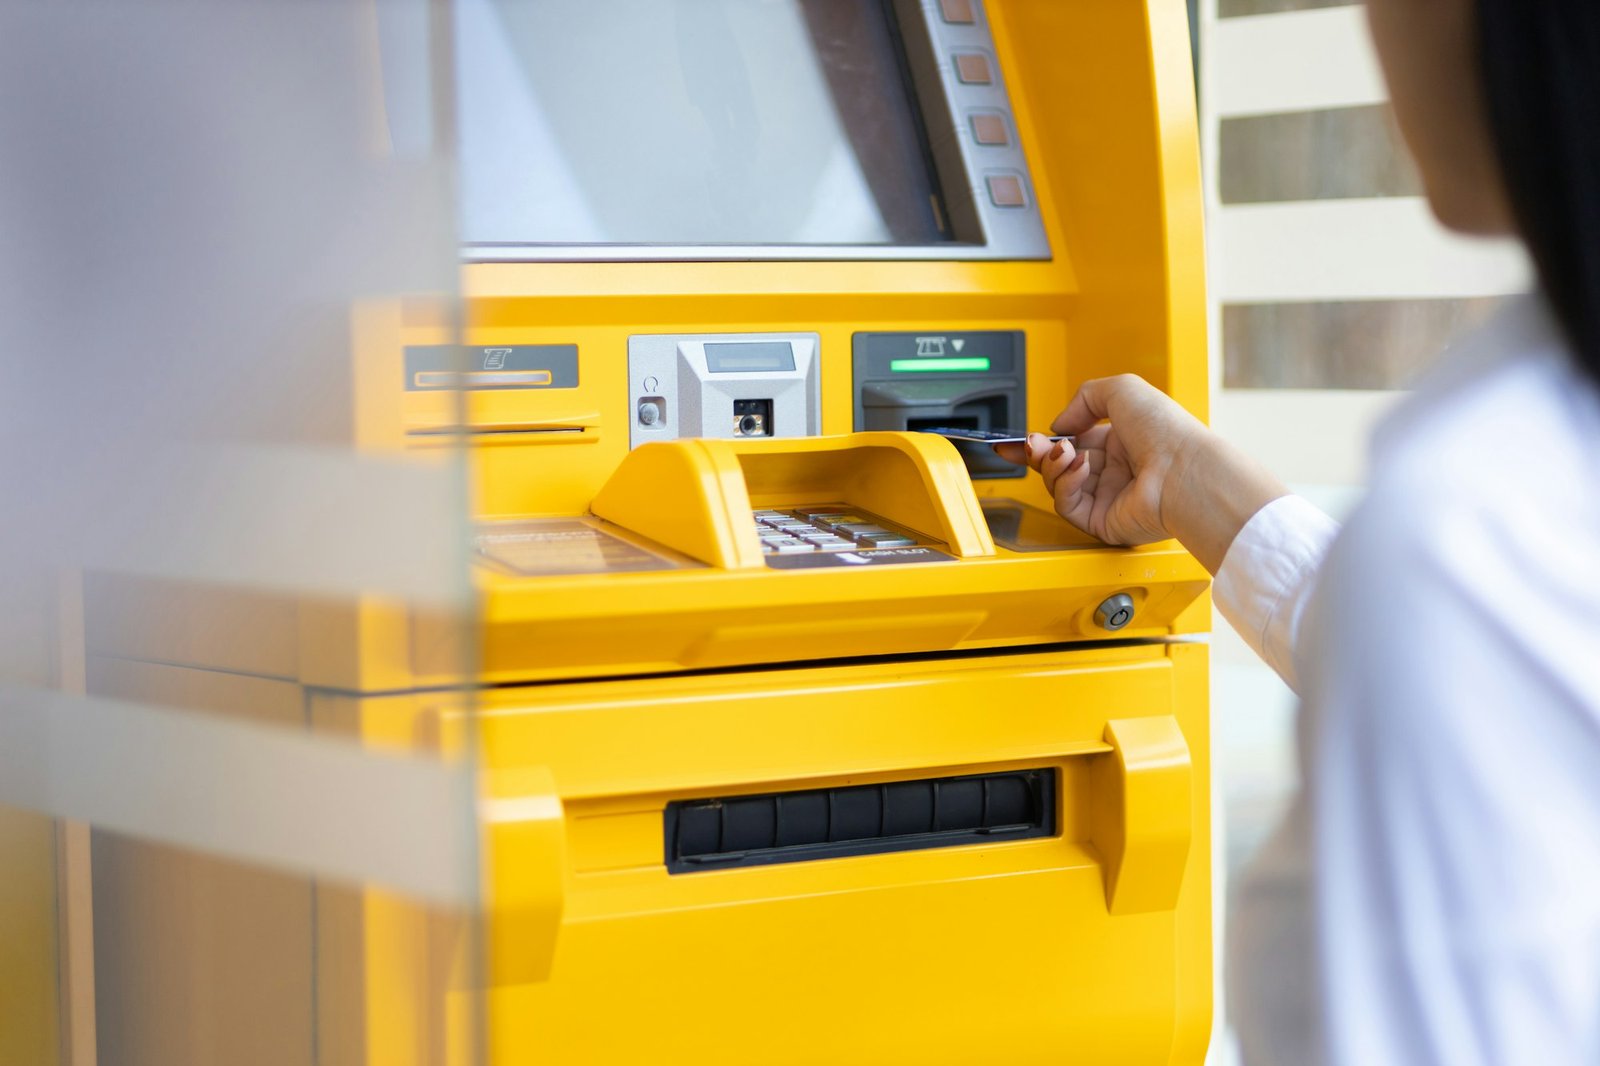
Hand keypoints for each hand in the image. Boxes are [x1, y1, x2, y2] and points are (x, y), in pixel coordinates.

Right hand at [994, 374, 1286, 572]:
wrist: (1183, 472)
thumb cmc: (1167, 432)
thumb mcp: (1122, 389)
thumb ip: (1083, 398)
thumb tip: (1060, 424)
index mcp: (1120, 440)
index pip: (1072, 441)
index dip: (1043, 439)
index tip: (1020, 438)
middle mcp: (1114, 470)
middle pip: (1058, 465)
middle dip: (1038, 453)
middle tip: (1029, 444)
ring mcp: (1108, 497)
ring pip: (1058, 485)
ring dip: (1053, 466)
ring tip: (1065, 452)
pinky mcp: (1103, 522)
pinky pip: (1068, 506)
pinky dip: (1066, 485)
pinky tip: (1080, 469)